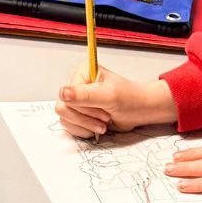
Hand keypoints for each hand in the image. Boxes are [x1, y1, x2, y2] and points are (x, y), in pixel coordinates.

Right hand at [55, 62, 177, 137]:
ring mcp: (76, 100)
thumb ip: (85, 95)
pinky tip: (97, 127)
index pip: (67, 96)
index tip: (104, 110)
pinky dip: (84, 130)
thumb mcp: (108, 96)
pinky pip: (70, 126)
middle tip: (105, 118)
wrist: (138, 111)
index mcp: (81, 72)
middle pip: (63, 108)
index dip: (84, 108)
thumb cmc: (128, 99)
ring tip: (103, 124)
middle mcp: (75, 84)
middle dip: (86, 118)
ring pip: (65, 118)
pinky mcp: (78, 113)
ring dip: (86, 126)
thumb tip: (63, 93)